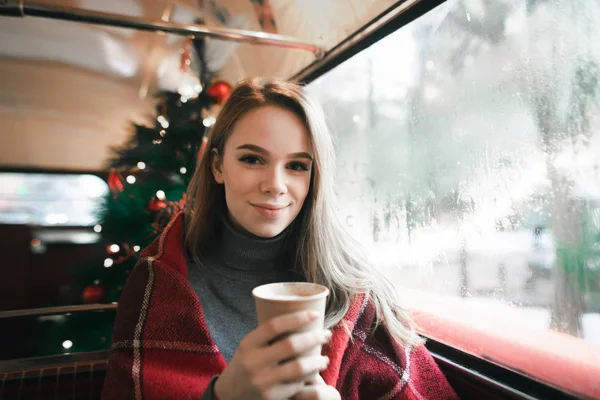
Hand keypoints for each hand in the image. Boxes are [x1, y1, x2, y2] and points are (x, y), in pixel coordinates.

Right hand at [213, 310, 331, 399]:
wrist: (229, 394)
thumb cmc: (246, 363)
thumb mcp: (250, 346)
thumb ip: (269, 336)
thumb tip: (302, 318)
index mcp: (248, 344)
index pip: (274, 325)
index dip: (297, 318)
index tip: (315, 314)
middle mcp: (254, 362)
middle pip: (291, 345)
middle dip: (314, 337)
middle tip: (326, 334)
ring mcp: (262, 381)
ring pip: (299, 367)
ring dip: (317, 361)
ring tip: (325, 359)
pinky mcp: (271, 397)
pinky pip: (297, 385)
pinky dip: (308, 378)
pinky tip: (314, 374)